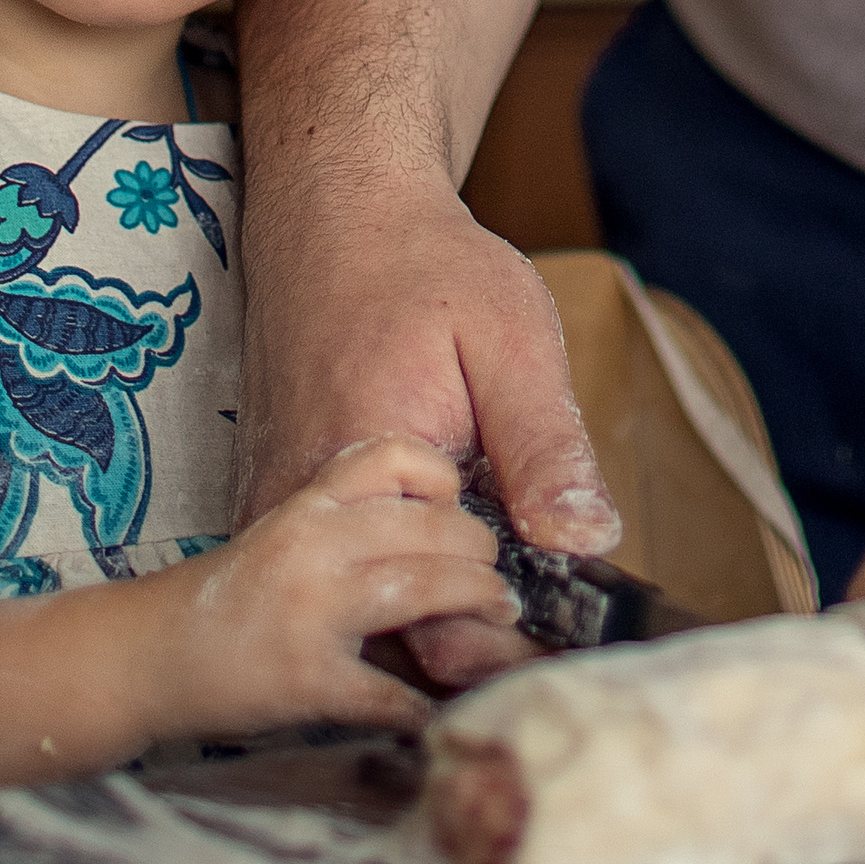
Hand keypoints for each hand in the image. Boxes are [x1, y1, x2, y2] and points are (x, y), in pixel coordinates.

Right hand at [156, 437, 520, 736]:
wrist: (144, 654)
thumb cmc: (228, 593)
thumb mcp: (286, 529)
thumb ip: (354, 516)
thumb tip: (446, 513)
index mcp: (307, 500)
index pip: (394, 456)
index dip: (445, 478)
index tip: (466, 506)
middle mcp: (311, 543)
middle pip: (431, 526)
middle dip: (481, 553)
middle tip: (499, 577)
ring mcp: (310, 610)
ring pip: (424, 590)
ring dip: (476, 605)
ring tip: (499, 618)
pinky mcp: (306, 678)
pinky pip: (393, 690)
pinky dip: (428, 701)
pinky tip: (445, 704)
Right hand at [238, 169, 618, 683]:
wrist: (332, 214)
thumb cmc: (423, 265)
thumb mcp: (511, 338)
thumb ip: (546, 449)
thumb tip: (586, 545)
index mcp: (372, 478)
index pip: (440, 624)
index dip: (511, 649)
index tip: (569, 648)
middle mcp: (308, 516)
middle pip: (396, 642)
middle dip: (478, 647)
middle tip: (553, 634)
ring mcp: (281, 518)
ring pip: (364, 622)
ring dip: (436, 622)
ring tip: (511, 601)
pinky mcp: (277, 510)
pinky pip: (339, 583)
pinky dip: (397, 586)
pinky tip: (453, 558)